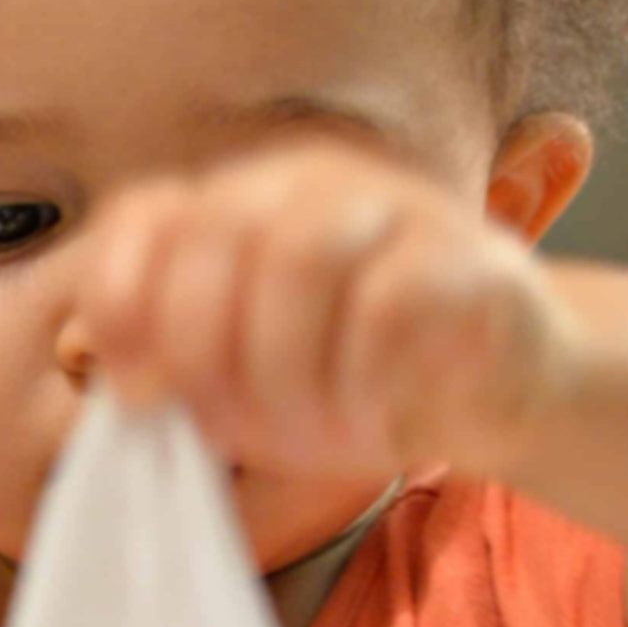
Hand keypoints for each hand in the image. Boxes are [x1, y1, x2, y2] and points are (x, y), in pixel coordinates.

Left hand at [79, 142, 583, 481]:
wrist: (509, 389)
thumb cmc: (359, 385)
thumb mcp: (252, 387)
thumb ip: (183, 375)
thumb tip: (125, 387)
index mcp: (243, 206)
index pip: (147, 212)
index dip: (118, 298)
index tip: (132, 394)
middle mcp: (313, 187)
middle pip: (219, 234)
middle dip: (206, 355)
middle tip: (234, 434)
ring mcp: (395, 209)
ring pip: (300, 259)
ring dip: (285, 374)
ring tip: (312, 440)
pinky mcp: (469, 260)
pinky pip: (388, 305)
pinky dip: (362, 385)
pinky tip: (374, 426)